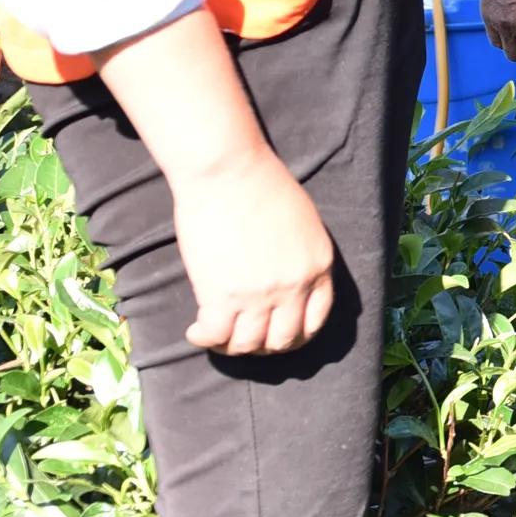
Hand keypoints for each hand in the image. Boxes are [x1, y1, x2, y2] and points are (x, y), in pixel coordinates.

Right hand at [173, 144, 336, 357]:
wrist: (228, 169)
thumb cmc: (261, 184)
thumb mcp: (302, 223)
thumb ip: (300, 257)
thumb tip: (285, 282)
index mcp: (319, 266)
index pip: (316, 321)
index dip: (294, 336)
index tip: (275, 334)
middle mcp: (295, 286)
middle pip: (283, 341)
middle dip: (262, 347)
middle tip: (243, 338)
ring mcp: (260, 295)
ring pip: (248, 345)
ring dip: (230, 347)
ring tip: (215, 335)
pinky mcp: (222, 296)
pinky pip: (216, 336)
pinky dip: (205, 339)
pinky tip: (196, 331)